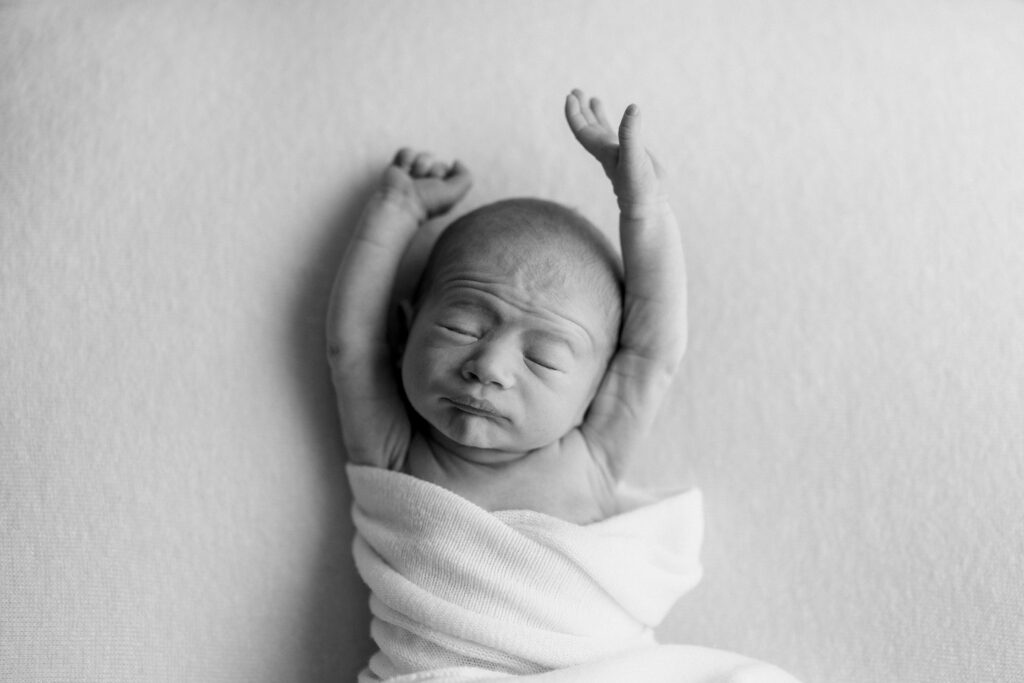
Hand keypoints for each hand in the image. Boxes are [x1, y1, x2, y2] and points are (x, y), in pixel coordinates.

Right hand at [381, 149, 472, 220]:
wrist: (402, 202)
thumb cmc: (428, 202)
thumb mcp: (455, 193)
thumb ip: (465, 177)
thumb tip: (456, 162)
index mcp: (440, 188)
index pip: (447, 168)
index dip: (442, 173)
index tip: (435, 185)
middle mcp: (427, 181)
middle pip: (436, 161)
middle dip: (431, 170)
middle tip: (423, 183)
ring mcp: (412, 173)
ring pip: (423, 156)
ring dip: (419, 166)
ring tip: (413, 179)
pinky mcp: (398, 166)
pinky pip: (407, 152)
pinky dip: (406, 160)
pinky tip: (403, 171)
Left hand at [565, 89, 664, 207]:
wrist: (647, 204)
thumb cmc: (638, 185)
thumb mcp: (634, 157)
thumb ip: (631, 133)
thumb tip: (632, 108)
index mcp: (602, 150)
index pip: (582, 129)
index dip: (574, 113)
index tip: (570, 97)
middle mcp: (607, 149)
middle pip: (587, 126)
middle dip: (580, 109)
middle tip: (575, 91)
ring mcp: (618, 151)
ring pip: (601, 129)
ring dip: (594, 114)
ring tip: (590, 98)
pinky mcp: (631, 153)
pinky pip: (618, 133)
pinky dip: (616, 124)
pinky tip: (620, 114)